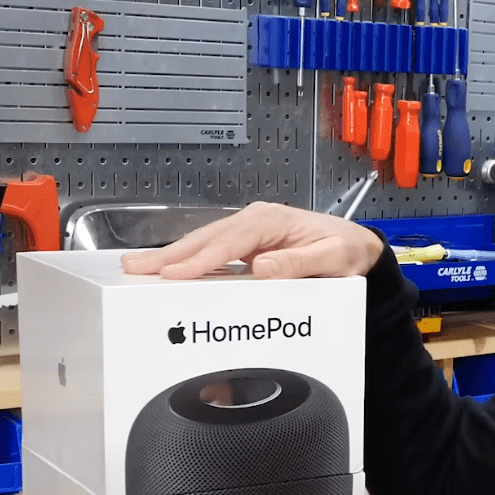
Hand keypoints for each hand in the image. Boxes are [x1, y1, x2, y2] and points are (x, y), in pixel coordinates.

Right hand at [121, 202, 385, 279]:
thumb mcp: (333, 258)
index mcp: (273, 221)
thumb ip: (300, 262)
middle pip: (207, 238)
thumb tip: (265, 266)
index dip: (200, 258)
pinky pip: (214, 251)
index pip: (230, 242)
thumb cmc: (347, 250)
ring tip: (139, 268)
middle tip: (135, 267)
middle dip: (171, 254)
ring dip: (173, 257)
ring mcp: (250, 231)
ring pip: (205, 243)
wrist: (358, 246)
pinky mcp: (249, 243)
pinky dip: (190, 260)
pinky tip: (170, 271)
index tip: (175, 273)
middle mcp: (257, 221)